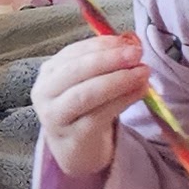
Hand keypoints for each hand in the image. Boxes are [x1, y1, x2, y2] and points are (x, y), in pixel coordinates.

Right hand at [33, 32, 151, 186]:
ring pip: (86, 94)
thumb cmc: (84, 108)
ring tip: (143, 73)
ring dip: (118, 80)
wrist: (76, 148)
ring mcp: (56, 117)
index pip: (73, 52)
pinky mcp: (74, 136)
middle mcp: (46, 93)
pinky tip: (139, 91)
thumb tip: (131, 41)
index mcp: (49, 72)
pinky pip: (99, 115)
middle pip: (76, 71)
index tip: (129, 40)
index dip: (102, 45)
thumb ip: (105, 61)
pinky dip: (122, 101)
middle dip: (109, 60)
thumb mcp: (89, 81)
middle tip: (136, 54)